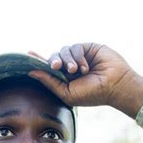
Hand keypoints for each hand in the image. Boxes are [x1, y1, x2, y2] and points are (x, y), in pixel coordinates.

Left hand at [27, 43, 142, 117]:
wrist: (115, 87)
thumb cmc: (92, 94)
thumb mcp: (67, 93)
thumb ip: (50, 82)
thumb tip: (32, 73)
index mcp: (65, 79)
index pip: (48, 68)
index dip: (38, 61)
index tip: (28, 55)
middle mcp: (71, 67)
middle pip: (54, 58)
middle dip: (53, 62)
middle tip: (57, 67)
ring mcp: (79, 57)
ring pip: (63, 51)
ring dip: (68, 61)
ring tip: (76, 71)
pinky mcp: (88, 48)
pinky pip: (75, 47)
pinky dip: (78, 57)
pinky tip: (85, 67)